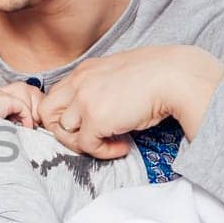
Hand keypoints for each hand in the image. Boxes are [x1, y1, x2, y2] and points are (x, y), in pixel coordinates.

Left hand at [38, 45, 223, 157]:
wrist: (175, 76)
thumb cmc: (158, 76)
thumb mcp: (120, 74)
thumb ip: (102, 87)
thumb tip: (101, 112)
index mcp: (85, 70)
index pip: (57, 96)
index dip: (67, 115)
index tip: (87, 125)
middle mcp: (79, 82)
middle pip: (47, 113)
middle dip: (64, 130)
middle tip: (90, 138)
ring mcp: (84, 100)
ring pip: (63, 132)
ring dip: (84, 143)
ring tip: (109, 142)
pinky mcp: (95, 119)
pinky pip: (86, 146)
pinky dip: (103, 152)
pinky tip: (123, 146)